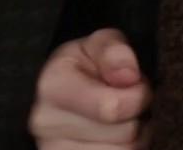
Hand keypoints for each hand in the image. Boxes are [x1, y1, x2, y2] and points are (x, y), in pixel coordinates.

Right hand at [29, 28, 152, 148]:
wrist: (63, 91)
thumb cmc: (87, 65)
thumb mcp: (100, 44)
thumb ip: (115, 51)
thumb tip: (128, 76)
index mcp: (52, 85)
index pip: (112, 107)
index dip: (137, 95)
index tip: (133, 83)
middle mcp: (45, 122)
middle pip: (125, 133)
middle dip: (137, 116)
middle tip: (127, 102)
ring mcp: (53, 149)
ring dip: (135, 137)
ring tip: (121, 119)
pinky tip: (114, 138)